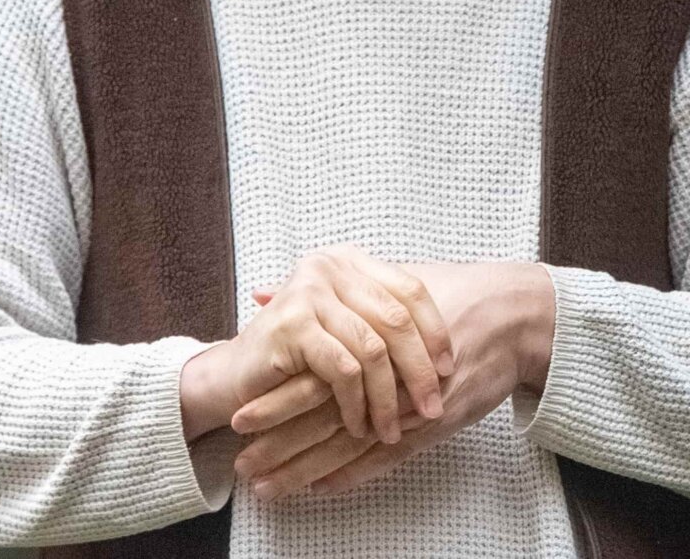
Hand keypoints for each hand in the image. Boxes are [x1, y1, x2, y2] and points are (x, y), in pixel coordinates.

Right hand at [180, 245, 453, 443]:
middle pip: (396, 319)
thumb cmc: (300, 354)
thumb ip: (387, 322)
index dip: (434, 332)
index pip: (409, 290)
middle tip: (432, 407)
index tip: (447, 370)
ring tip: (392, 429)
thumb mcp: (349, 328)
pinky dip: (357, 404)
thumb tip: (450, 349)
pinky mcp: (292, 325)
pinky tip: (359, 426)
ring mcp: (307, 292)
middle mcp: (327, 267)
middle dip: (418, 370)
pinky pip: (343, 370)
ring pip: (372, 350)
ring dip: (387, 398)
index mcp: (348, 261)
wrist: (238, 373)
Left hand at [229, 260, 554, 499]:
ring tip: (268, 485)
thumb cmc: (452, 294)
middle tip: (242, 464)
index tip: (238, 417)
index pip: (310, 378)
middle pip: (321, 417)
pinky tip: (322, 487)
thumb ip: (326, 295)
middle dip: (279, 444)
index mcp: (367, 338)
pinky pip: (386, 458)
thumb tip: (260, 293)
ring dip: (305, 467)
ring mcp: (408, 404)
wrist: (513, 317)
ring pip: (348, 444)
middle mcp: (383, 375)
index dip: (273, 400)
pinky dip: (353, 473)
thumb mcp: (387, 285)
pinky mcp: (432, 425)